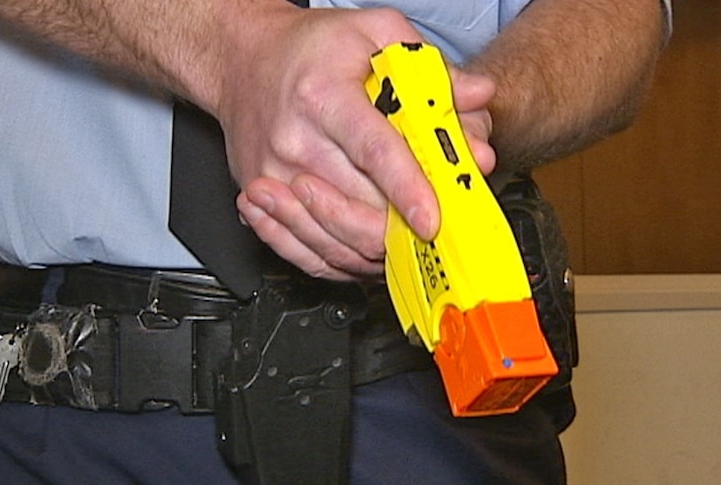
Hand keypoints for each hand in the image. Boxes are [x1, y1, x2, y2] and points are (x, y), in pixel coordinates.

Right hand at [214, 5, 493, 279]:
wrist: (243, 59)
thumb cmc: (310, 49)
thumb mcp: (374, 34)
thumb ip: (431, 68)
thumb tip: (477, 96)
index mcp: (323, 95)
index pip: (373, 150)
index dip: (407, 188)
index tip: (432, 218)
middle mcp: (294, 138)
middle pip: (356, 205)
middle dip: (401, 225)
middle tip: (432, 226)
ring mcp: (273, 172)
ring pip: (331, 237)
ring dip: (374, 248)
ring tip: (401, 238)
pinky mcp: (262, 193)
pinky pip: (300, 248)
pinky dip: (338, 259)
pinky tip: (359, 250)